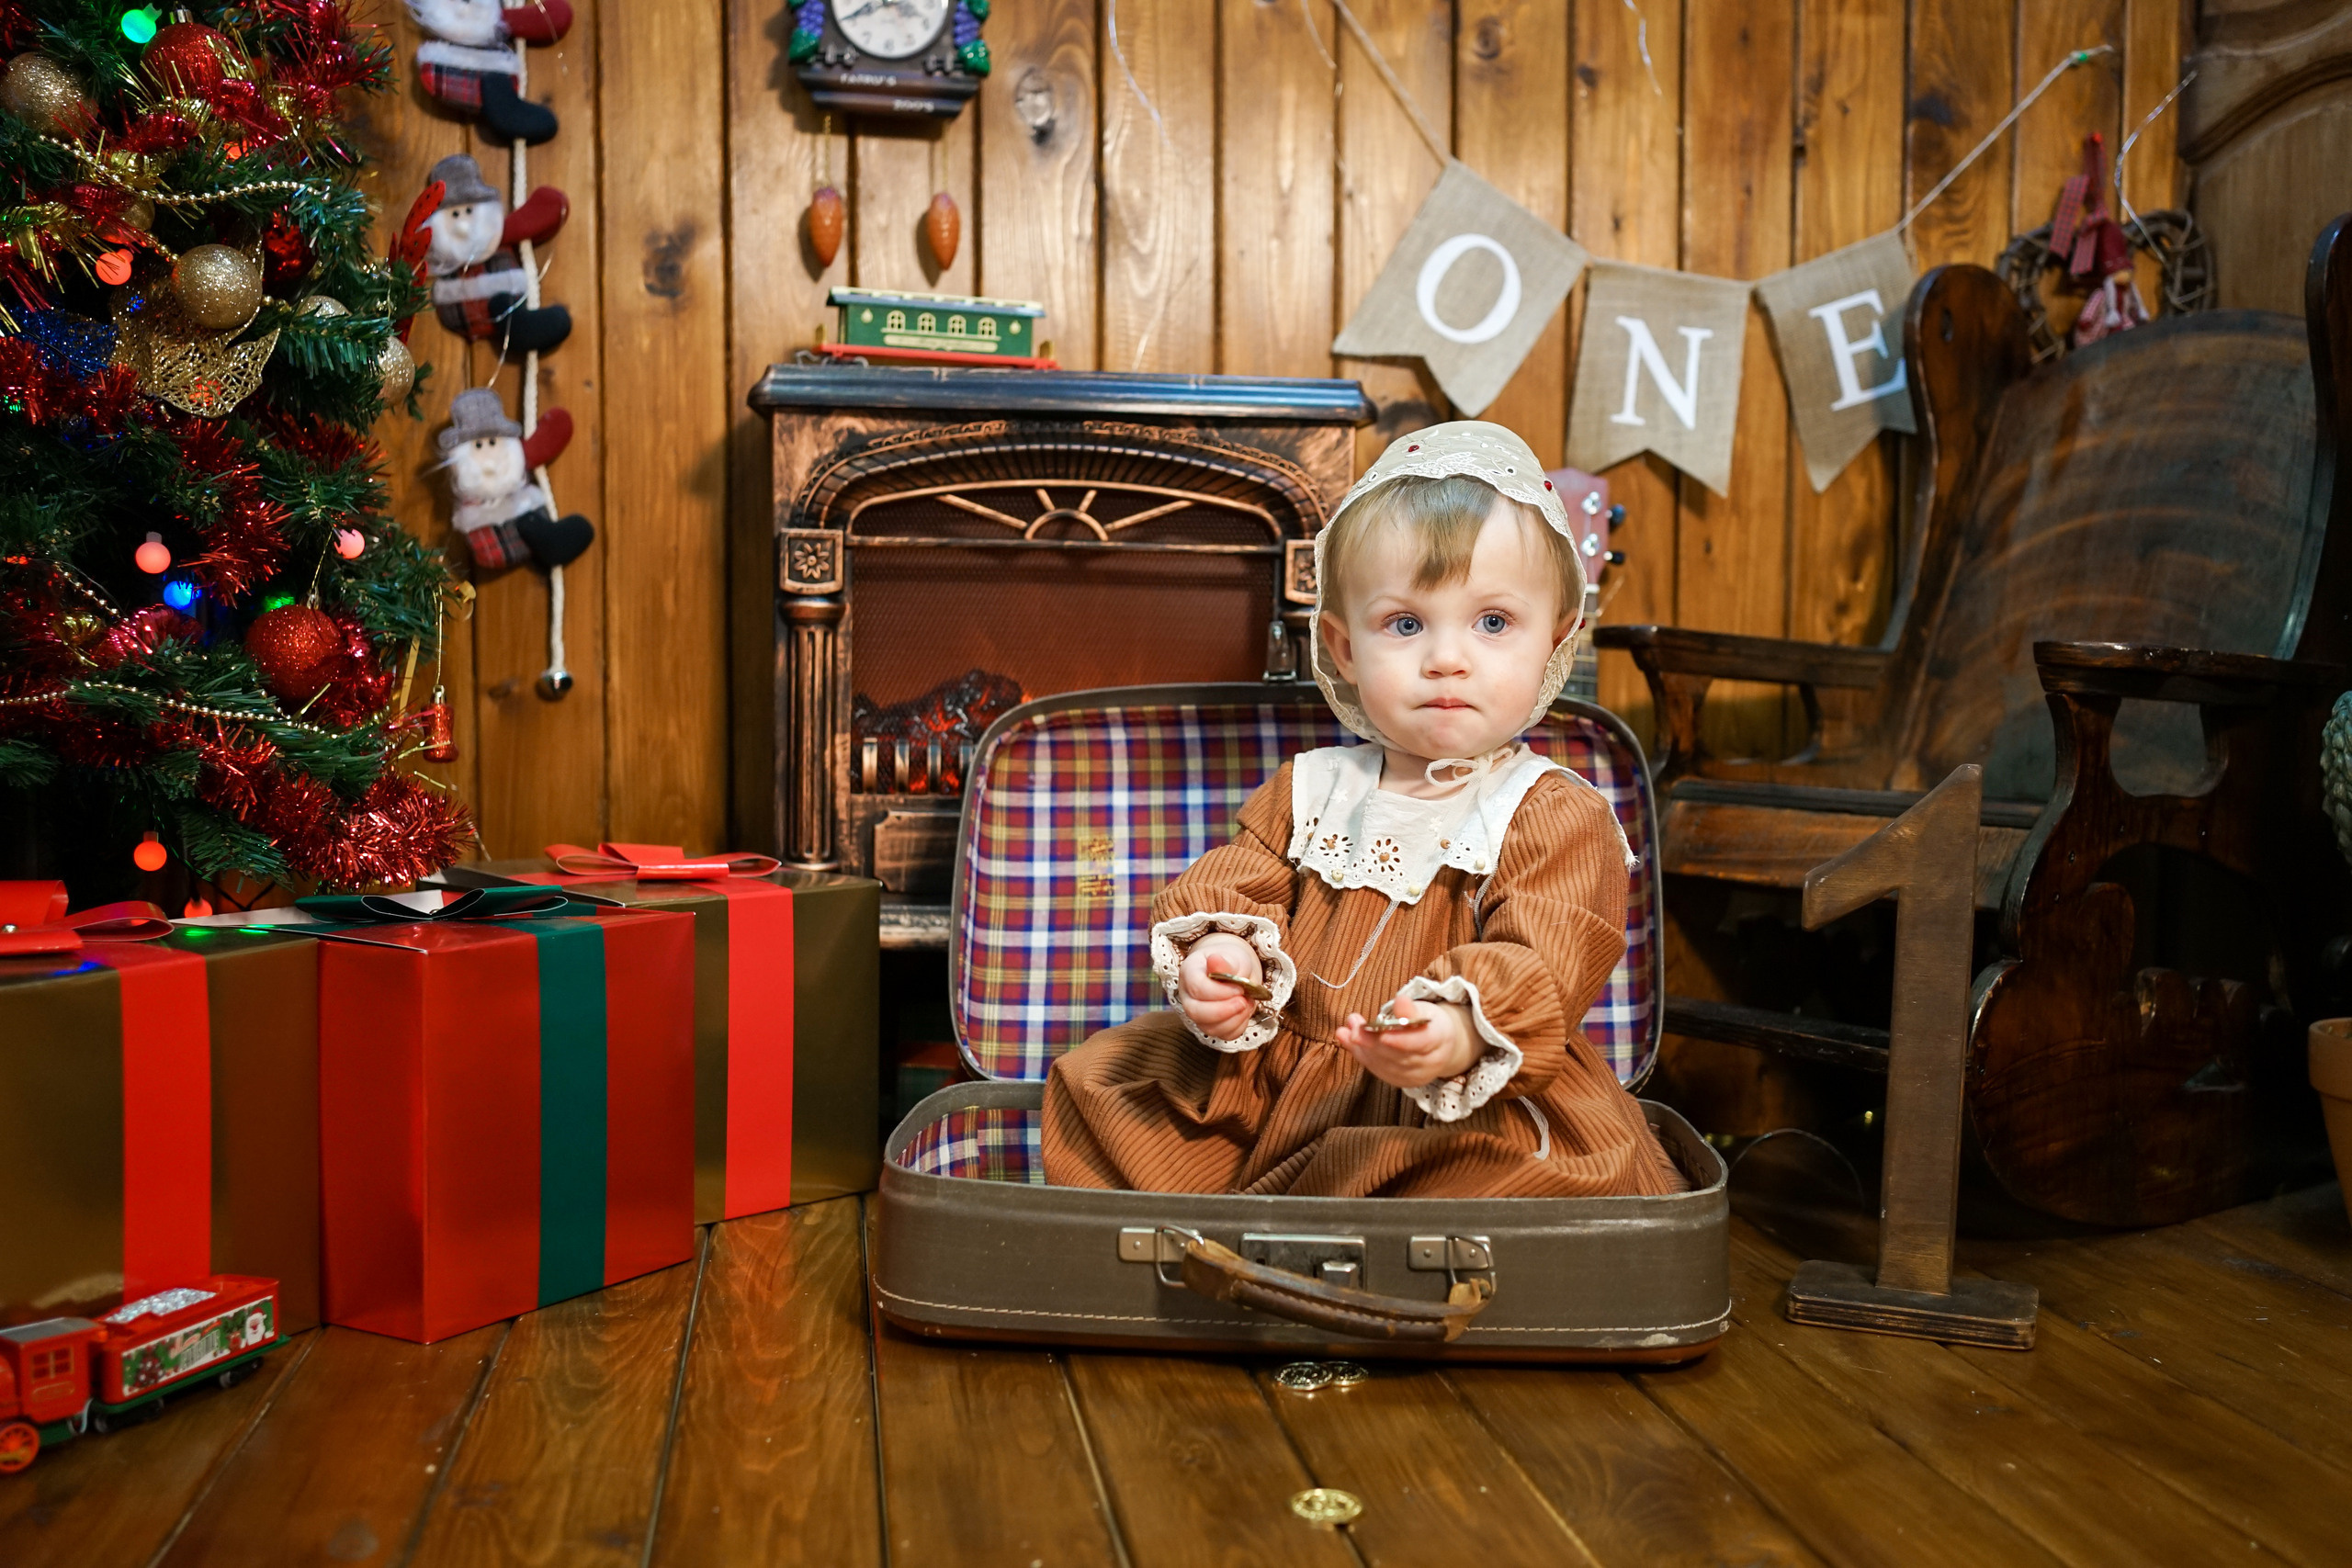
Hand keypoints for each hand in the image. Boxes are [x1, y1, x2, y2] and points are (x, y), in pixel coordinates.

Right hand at [1177, 934, 1264, 1041]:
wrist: (1234, 971)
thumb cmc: (1231, 962)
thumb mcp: (1232, 957)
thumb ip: (1224, 963)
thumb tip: (1214, 960)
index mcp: (1189, 972)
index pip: (1196, 987)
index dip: (1219, 992)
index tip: (1239, 987)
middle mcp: (1188, 995)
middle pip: (1195, 1012)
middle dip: (1223, 1011)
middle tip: (1243, 1001)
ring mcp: (1197, 1013)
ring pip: (1208, 1027)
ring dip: (1233, 1020)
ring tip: (1247, 1004)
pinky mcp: (1210, 1025)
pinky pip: (1222, 1035)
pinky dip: (1237, 1027)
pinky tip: (1244, 1012)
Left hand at [1337, 995, 1477, 1088]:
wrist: (1436, 1046)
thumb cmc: (1428, 1022)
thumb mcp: (1424, 1010)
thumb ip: (1411, 1009)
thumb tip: (1400, 1001)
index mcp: (1440, 1040)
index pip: (1421, 1043)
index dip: (1401, 1040)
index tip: (1383, 1034)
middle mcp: (1429, 1063)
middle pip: (1398, 1055)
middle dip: (1373, 1041)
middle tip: (1354, 1024)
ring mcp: (1414, 1076)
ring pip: (1385, 1064)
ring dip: (1362, 1047)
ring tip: (1347, 1029)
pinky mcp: (1399, 1081)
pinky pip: (1378, 1070)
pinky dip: (1361, 1055)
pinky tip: (1347, 1039)